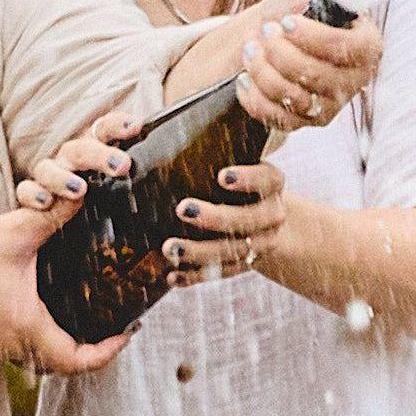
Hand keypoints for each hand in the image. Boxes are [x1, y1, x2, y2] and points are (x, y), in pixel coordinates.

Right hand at [0, 199, 114, 377]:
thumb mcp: (10, 233)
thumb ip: (51, 214)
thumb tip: (85, 193)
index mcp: (27, 326)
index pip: (78, 360)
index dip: (108, 351)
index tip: (128, 331)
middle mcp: (16, 343)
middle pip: (66, 364)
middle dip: (95, 352)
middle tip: (116, 327)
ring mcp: (2, 341)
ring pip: (47, 357)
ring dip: (72, 345)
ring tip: (94, 319)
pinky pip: (30, 345)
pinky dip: (51, 337)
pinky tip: (59, 308)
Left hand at [169, 159, 286, 279]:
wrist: (270, 223)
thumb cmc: (240, 184)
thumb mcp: (239, 165)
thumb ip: (209, 154)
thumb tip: (142, 138)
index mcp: (272, 184)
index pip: (266, 179)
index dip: (247, 179)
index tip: (222, 176)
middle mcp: (272, 214)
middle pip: (248, 220)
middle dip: (215, 217)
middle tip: (182, 209)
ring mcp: (262, 243)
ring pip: (233, 251)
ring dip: (199, 252)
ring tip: (169, 248)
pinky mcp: (246, 264)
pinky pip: (221, 273)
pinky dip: (195, 275)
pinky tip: (172, 276)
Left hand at [234, 0, 386, 141]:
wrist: (268, 32)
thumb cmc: (296, 5)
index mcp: (366, 46)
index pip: (347, 48)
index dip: (313, 37)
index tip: (286, 21)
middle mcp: (354, 80)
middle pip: (315, 75)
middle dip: (279, 51)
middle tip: (264, 30)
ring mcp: (330, 105)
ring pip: (292, 97)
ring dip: (262, 70)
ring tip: (250, 48)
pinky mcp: (304, 122)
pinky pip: (276, 117)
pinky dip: (253, 95)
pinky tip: (245, 76)